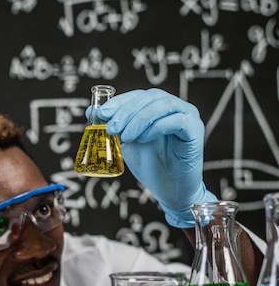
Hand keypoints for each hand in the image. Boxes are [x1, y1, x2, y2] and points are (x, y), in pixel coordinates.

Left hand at [96, 88, 216, 227]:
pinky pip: (177, 121)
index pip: (139, 95)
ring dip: (139, 119)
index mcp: (160, 107)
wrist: (169, 190)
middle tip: (111, 128)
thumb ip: (115, 126)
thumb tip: (91, 111)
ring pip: (163, 105)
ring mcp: (188, 117)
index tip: (102, 113)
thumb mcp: (127, 142)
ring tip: (125, 137)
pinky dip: (155, 127)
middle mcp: (176, 108)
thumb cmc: (150, 165)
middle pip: (150, 97)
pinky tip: (142, 139)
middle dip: (126, 111)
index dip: (120, 101)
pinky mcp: (195, 130)